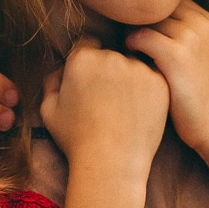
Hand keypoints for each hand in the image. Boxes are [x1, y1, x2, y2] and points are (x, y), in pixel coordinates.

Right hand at [39, 36, 168, 175]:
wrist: (111, 163)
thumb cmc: (76, 139)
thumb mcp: (49, 111)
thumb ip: (52, 82)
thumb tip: (61, 70)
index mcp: (82, 59)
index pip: (87, 45)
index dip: (88, 62)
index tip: (92, 80)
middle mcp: (111, 57)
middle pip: (112, 53)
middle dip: (109, 69)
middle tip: (108, 98)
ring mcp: (137, 68)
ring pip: (134, 64)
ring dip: (130, 78)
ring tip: (124, 108)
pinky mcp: (159, 83)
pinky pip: (153, 77)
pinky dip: (148, 89)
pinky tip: (139, 111)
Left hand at [127, 0, 208, 159]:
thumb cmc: (203, 101)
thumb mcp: (200, 59)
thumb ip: (180, 38)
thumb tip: (143, 27)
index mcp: (208, 21)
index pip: (166, 1)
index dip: (147, 15)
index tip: (133, 33)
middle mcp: (201, 22)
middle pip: (154, 6)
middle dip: (136, 22)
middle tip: (121, 43)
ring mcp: (191, 36)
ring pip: (144, 20)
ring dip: (129, 35)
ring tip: (126, 56)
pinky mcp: (177, 55)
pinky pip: (139, 37)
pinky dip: (129, 49)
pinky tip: (130, 67)